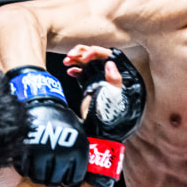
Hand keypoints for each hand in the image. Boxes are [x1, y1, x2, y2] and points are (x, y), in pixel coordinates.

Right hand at [6, 66, 87, 186]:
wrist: (41, 101)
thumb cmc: (61, 119)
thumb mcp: (79, 133)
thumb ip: (81, 151)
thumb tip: (90, 167)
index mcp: (79, 150)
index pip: (74, 179)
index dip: (67, 179)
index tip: (62, 175)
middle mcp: (63, 153)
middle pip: (54, 181)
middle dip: (51, 178)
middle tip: (48, 171)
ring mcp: (44, 152)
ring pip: (39, 178)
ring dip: (37, 175)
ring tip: (37, 165)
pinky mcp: (26, 150)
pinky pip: (24, 170)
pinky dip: (24, 168)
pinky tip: (28, 160)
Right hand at [64, 46, 146, 186]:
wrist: (99, 134)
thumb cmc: (110, 118)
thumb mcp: (114, 99)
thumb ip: (114, 81)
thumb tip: (110, 63)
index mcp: (119, 77)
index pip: (109, 55)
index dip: (96, 52)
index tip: (85, 57)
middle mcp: (110, 77)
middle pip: (96, 55)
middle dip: (83, 52)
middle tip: (72, 56)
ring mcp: (99, 81)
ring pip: (87, 62)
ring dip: (76, 58)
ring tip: (67, 61)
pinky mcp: (90, 87)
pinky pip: (81, 72)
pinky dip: (74, 68)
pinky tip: (69, 71)